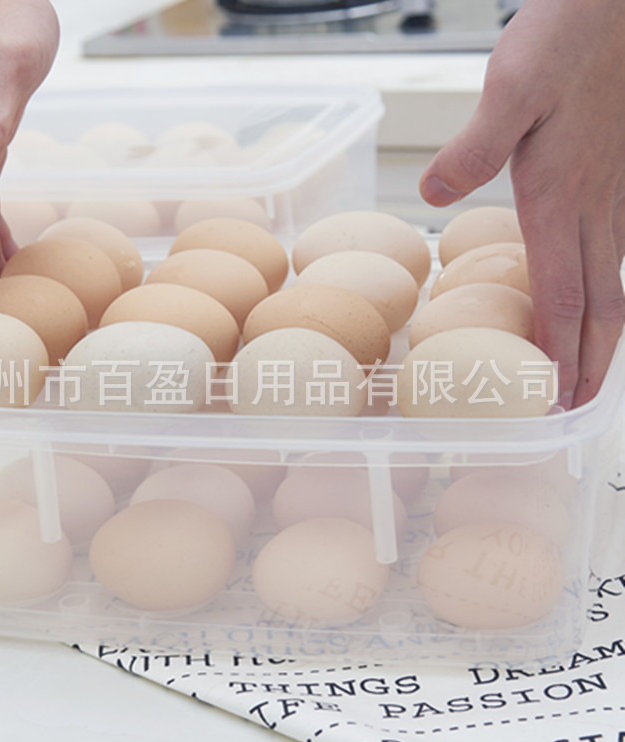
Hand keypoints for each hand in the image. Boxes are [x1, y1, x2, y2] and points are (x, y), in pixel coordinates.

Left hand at [419, 0, 624, 407]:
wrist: (615, 5)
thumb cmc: (569, 37)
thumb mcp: (510, 86)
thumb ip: (474, 148)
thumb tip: (432, 195)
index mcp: (563, 197)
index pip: (563, 293)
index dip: (557, 349)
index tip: (551, 392)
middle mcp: (597, 205)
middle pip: (600, 302)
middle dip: (588, 360)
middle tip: (573, 404)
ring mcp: (614, 194)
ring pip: (614, 282)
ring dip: (600, 333)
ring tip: (586, 370)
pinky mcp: (615, 178)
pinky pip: (614, 251)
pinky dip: (604, 290)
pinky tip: (591, 297)